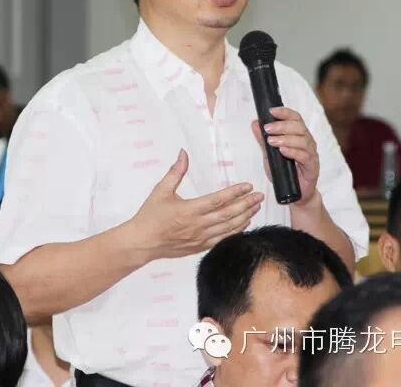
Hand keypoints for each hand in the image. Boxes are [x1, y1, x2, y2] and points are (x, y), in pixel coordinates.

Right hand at [130, 150, 263, 260]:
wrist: (142, 242)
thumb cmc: (150, 216)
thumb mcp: (161, 190)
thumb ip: (175, 172)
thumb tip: (183, 153)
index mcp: (189, 210)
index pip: (218, 200)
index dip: (234, 192)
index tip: (247, 186)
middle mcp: (197, 225)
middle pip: (228, 215)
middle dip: (246, 204)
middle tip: (259, 196)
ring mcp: (200, 238)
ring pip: (228, 228)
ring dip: (244, 217)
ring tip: (255, 208)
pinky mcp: (199, 247)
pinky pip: (222, 240)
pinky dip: (235, 232)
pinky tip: (244, 224)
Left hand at [251, 107, 319, 204]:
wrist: (295, 194)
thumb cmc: (285, 173)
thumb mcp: (269, 155)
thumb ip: (263, 140)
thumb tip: (255, 123)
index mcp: (299, 136)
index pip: (295, 118)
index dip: (284, 112)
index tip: (271, 111)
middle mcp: (307, 142)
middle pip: (299, 127)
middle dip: (282, 126)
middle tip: (267, 129)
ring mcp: (311, 154)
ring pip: (302, 140)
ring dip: (285, 138)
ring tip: (271, 141)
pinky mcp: (313, 167)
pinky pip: (305, 156)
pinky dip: (293, 152)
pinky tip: (283, 151)